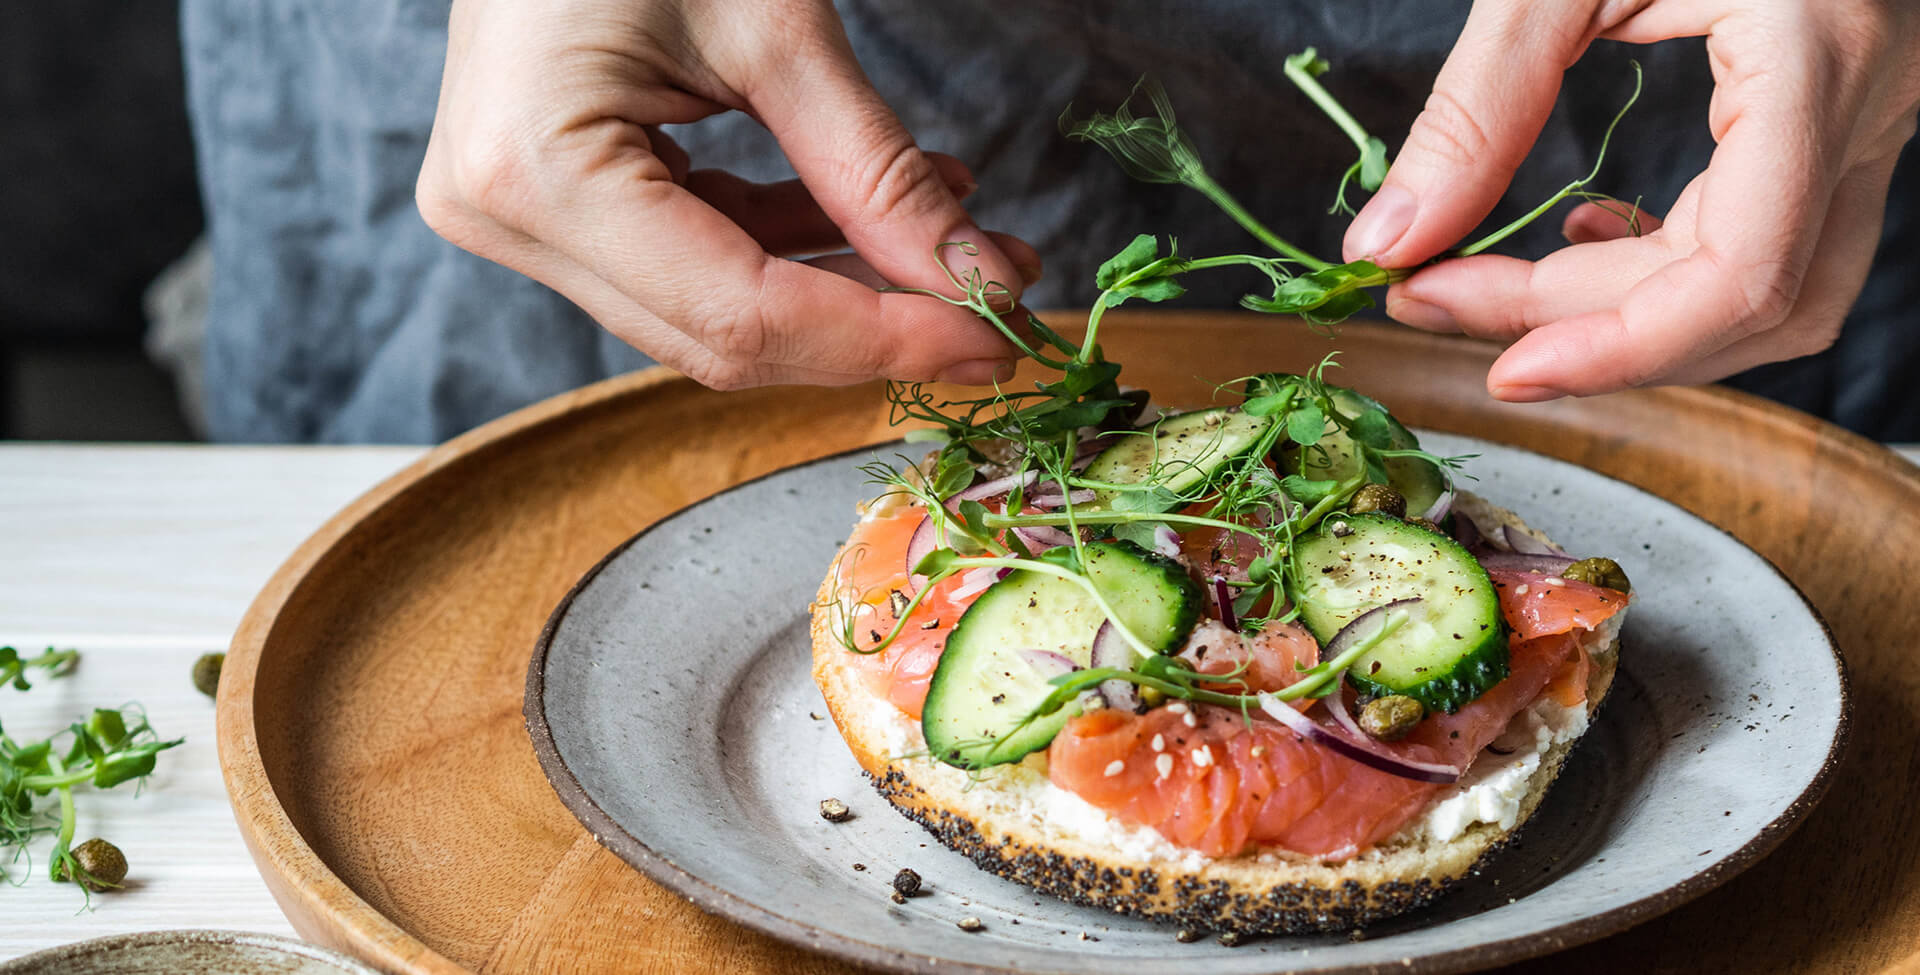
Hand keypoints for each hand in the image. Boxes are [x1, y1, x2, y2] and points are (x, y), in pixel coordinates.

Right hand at [416, 0, 1038, 389]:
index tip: (991, 336)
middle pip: (724, 337)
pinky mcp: (554, 204)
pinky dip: (795, 251)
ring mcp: (521, 217)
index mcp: (540, 174)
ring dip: (848, 295)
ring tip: (964, 256)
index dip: (879, 340)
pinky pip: (693, 264)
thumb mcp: (775, 27)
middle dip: (874, 331)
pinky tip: (887, 222)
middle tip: (995, 317)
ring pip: (715, 316)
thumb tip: (981, 283)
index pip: (740, 315)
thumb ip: (876, 170)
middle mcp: (509, 219)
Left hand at [1341, 0, 1919, 400]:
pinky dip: (1669, 268)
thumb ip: (1476, 104)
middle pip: (1748, 302)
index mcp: (1819, 55)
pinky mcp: (1844, 121)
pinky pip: (1776, 241)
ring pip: (1774, 293)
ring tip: (1499, 285)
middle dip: (1582, 326)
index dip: (1619, 349)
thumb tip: (1389, 242)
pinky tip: (1587, 236)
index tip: (1496, 365)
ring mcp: (1874, 118)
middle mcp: (1873, 103)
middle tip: (1439, 301)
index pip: (1746, 274)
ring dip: (1627, 315)